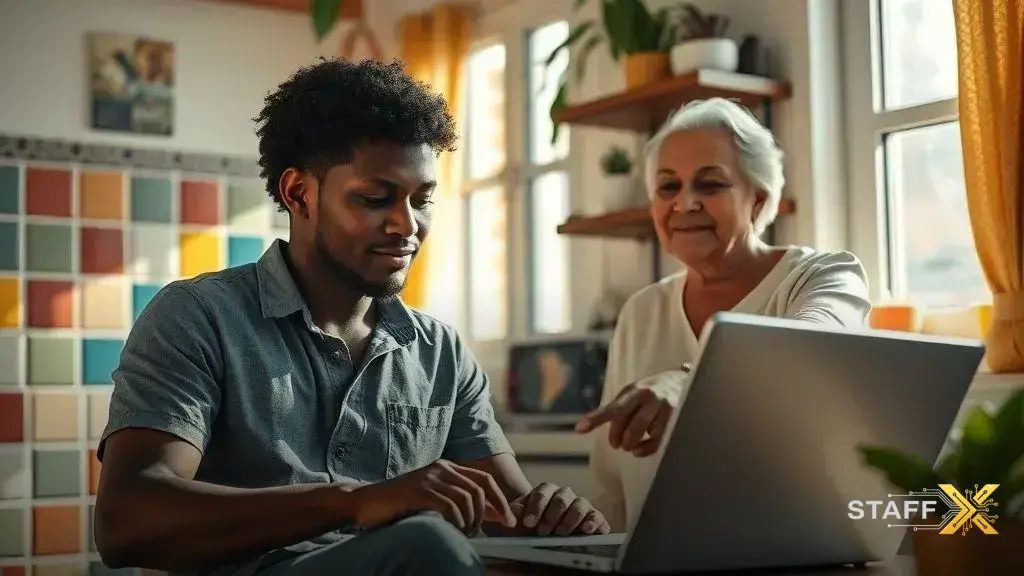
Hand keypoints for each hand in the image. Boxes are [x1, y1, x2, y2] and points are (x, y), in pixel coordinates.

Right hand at [352, 459, 516, 534]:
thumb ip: (455, 500)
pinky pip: (451, 506)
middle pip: (480, 489)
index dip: (499, 500)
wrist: (365, 502)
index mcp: (446, 467)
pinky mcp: (422, 490)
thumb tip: (487, 516)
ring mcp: (431, 478)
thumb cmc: (398, 505)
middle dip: (489, 513)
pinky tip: (452, 531)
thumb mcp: (432, 497)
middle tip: (483, 534)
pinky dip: (457, 522)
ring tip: (464, 534)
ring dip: (471, 521)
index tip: (508, 521)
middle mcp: (442, 468)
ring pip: (468, 499)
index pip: (484, 480)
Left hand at [510, 482, 609, 535]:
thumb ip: (513, 514)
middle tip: (543, 531)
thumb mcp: (518, 518)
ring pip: (580, 504)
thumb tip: (506, 516)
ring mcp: (580, 505)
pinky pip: (597, 516)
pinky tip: (587, 530)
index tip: (528, 523)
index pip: (542, 493)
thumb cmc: (530, 524)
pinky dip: (593, 521)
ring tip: (562, 533)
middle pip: (562, 498)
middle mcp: (565, 495)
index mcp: (546, 491)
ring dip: (570, 519)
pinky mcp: (593, 517)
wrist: (545, 531)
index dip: (536, 508)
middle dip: (552, 515)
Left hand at [575, 370, 688, 456]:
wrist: (681, 381)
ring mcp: (662, 406)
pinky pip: (657, 438)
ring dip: (630, 443)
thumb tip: (586, 427)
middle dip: (617, 436)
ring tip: (628, 447)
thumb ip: (616, 408)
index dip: (595, 418)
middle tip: (615, 444)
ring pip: (641, 429)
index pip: (612, 407)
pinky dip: (645, 448)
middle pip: (626, 420)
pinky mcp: (673, 417)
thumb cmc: (650, 391)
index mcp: (633, 390)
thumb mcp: (632, 394)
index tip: (579, 429)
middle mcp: (647, 396)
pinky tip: (640, 449)